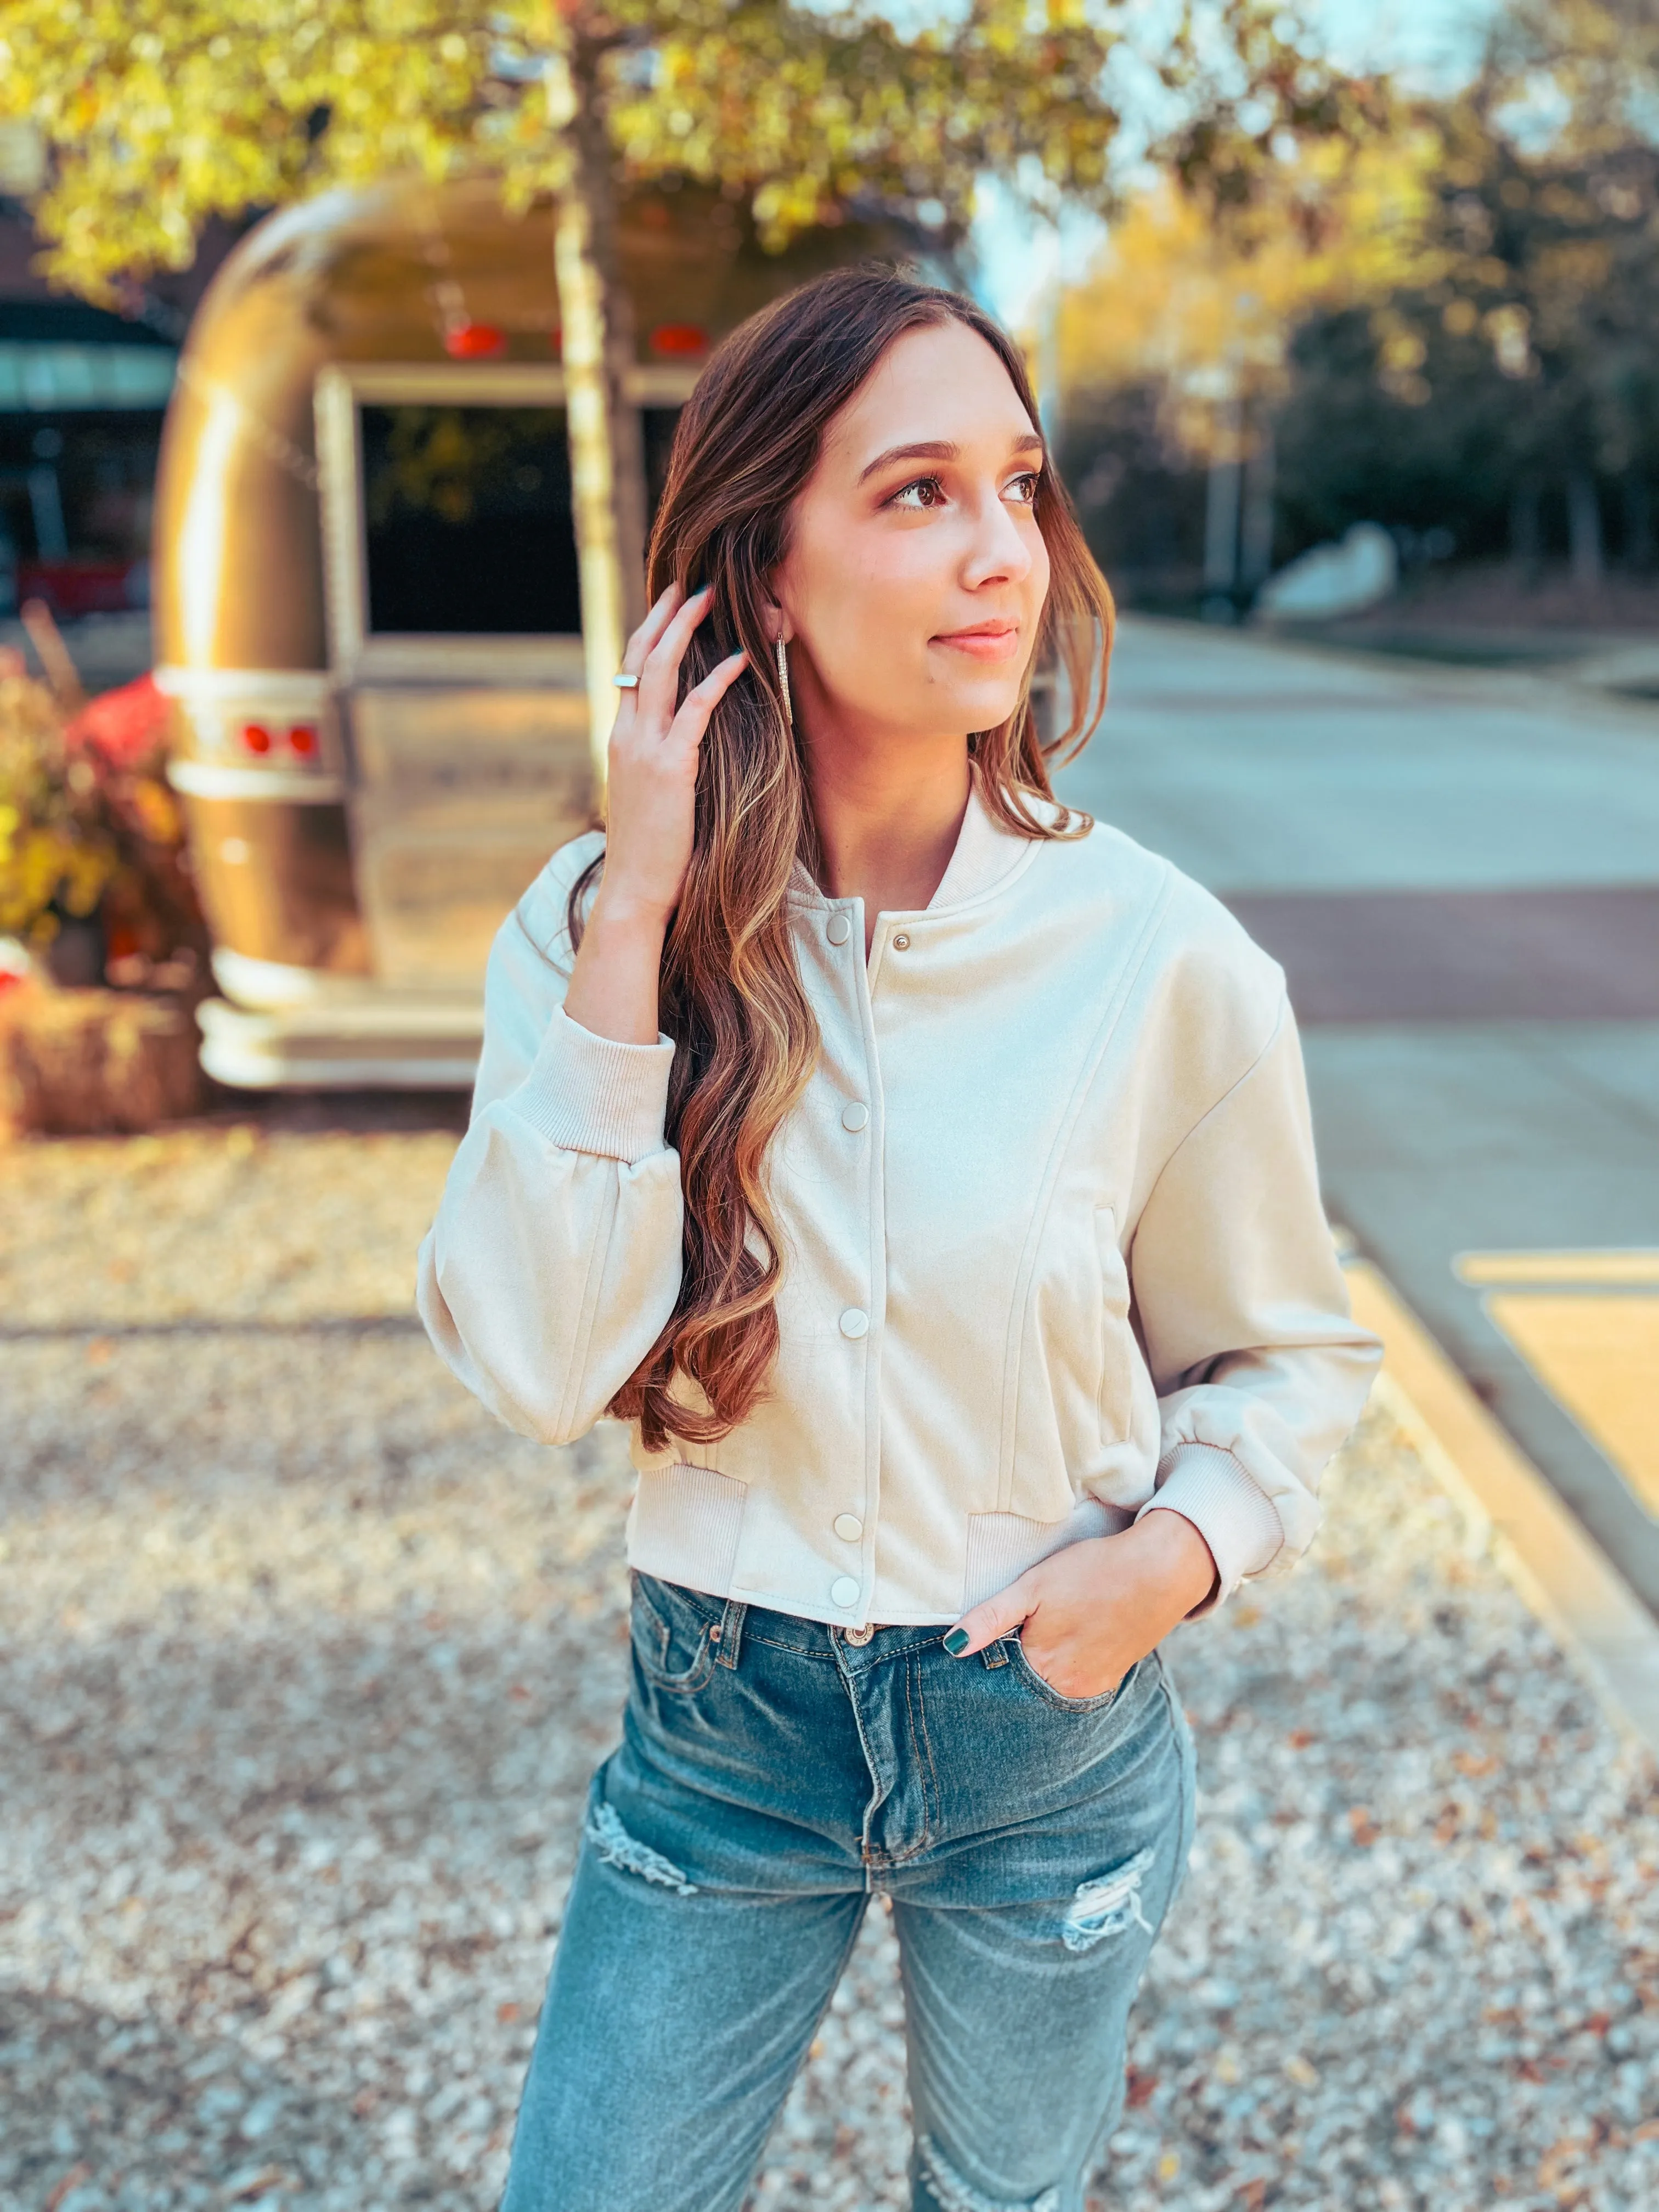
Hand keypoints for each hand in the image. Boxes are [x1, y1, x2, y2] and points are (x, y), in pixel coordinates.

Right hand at [599, 582, 746, 928]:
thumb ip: (663, 764)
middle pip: (640, 657)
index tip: (671, 605)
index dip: (651, 634)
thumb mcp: (652, 798)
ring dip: (685, 629)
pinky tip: (739, 659)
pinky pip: (694, 710)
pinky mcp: (669, 768)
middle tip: (689, 581)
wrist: (635, 892)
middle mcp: (626, 736)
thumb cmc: (652, 853)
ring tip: (710, 598)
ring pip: (660, 671)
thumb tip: (687, 749)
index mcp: (621, 740)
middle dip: (665, 614)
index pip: (632, 671)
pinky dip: (716, 680)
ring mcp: (643, 750)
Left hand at [942, 1510, 1217, 1699]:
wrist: (1159, 1571)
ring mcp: (1092, 1687)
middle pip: (1023, 1691)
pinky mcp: (1111, 1678)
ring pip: (1049, 1689)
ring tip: (1038, 1642)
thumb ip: (991, 1618)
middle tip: (1007, 1645)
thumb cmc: (1093, 1572)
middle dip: (1008, 1677)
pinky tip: (1063, 1647)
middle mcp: (1068, 1688)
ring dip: (1036, 1674)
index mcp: (1043, 1666)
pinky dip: (1062, 1672)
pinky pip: (1074, 1684)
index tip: (977, 1656)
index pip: (997, 1684)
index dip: (984, 1669)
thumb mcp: (1034, 1586)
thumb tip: (952, 1647)